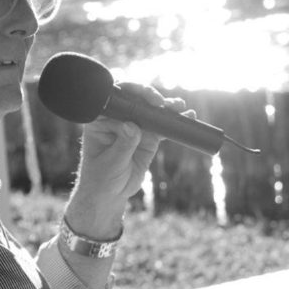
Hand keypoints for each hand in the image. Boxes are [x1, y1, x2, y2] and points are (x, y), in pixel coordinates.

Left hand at [65, 83, 187, 238]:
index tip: (144, 102)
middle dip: (151, 98)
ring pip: (151, 111)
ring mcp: (134, 125)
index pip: (115, 99)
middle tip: (163, 104)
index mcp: (100, 120)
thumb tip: (132, 126)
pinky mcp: (148, 136)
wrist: (111, 194)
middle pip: (135, 100)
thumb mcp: (111, 163)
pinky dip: (174, 123)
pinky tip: (188, 116)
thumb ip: (122, 145)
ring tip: (179, 106)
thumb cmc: (102, 178)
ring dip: (167, 107)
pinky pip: (162, 126)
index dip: (130, 94)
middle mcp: (117, 118)